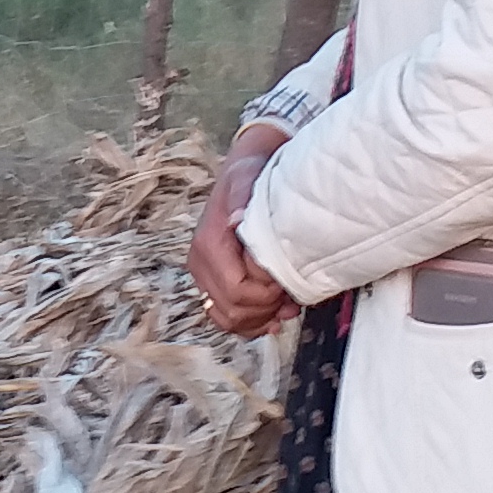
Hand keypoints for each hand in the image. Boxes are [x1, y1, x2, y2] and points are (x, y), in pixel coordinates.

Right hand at [190, 120, 296, 335]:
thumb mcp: (246, 177)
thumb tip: (238, 220)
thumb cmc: (248, 175)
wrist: (245, 171)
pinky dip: (254, 321)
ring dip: (261, 319)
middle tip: (290, 295)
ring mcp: (207, 277)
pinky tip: (275, 313)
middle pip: (233, 311)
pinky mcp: (216, 283)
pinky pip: (229, 317)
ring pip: (230, 320)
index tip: (286, 279)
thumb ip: (243, 197)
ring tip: (286, 305)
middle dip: (265, 309)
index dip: (266, 294)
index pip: (237, 291)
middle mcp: (201, 265)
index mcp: (208, 245)